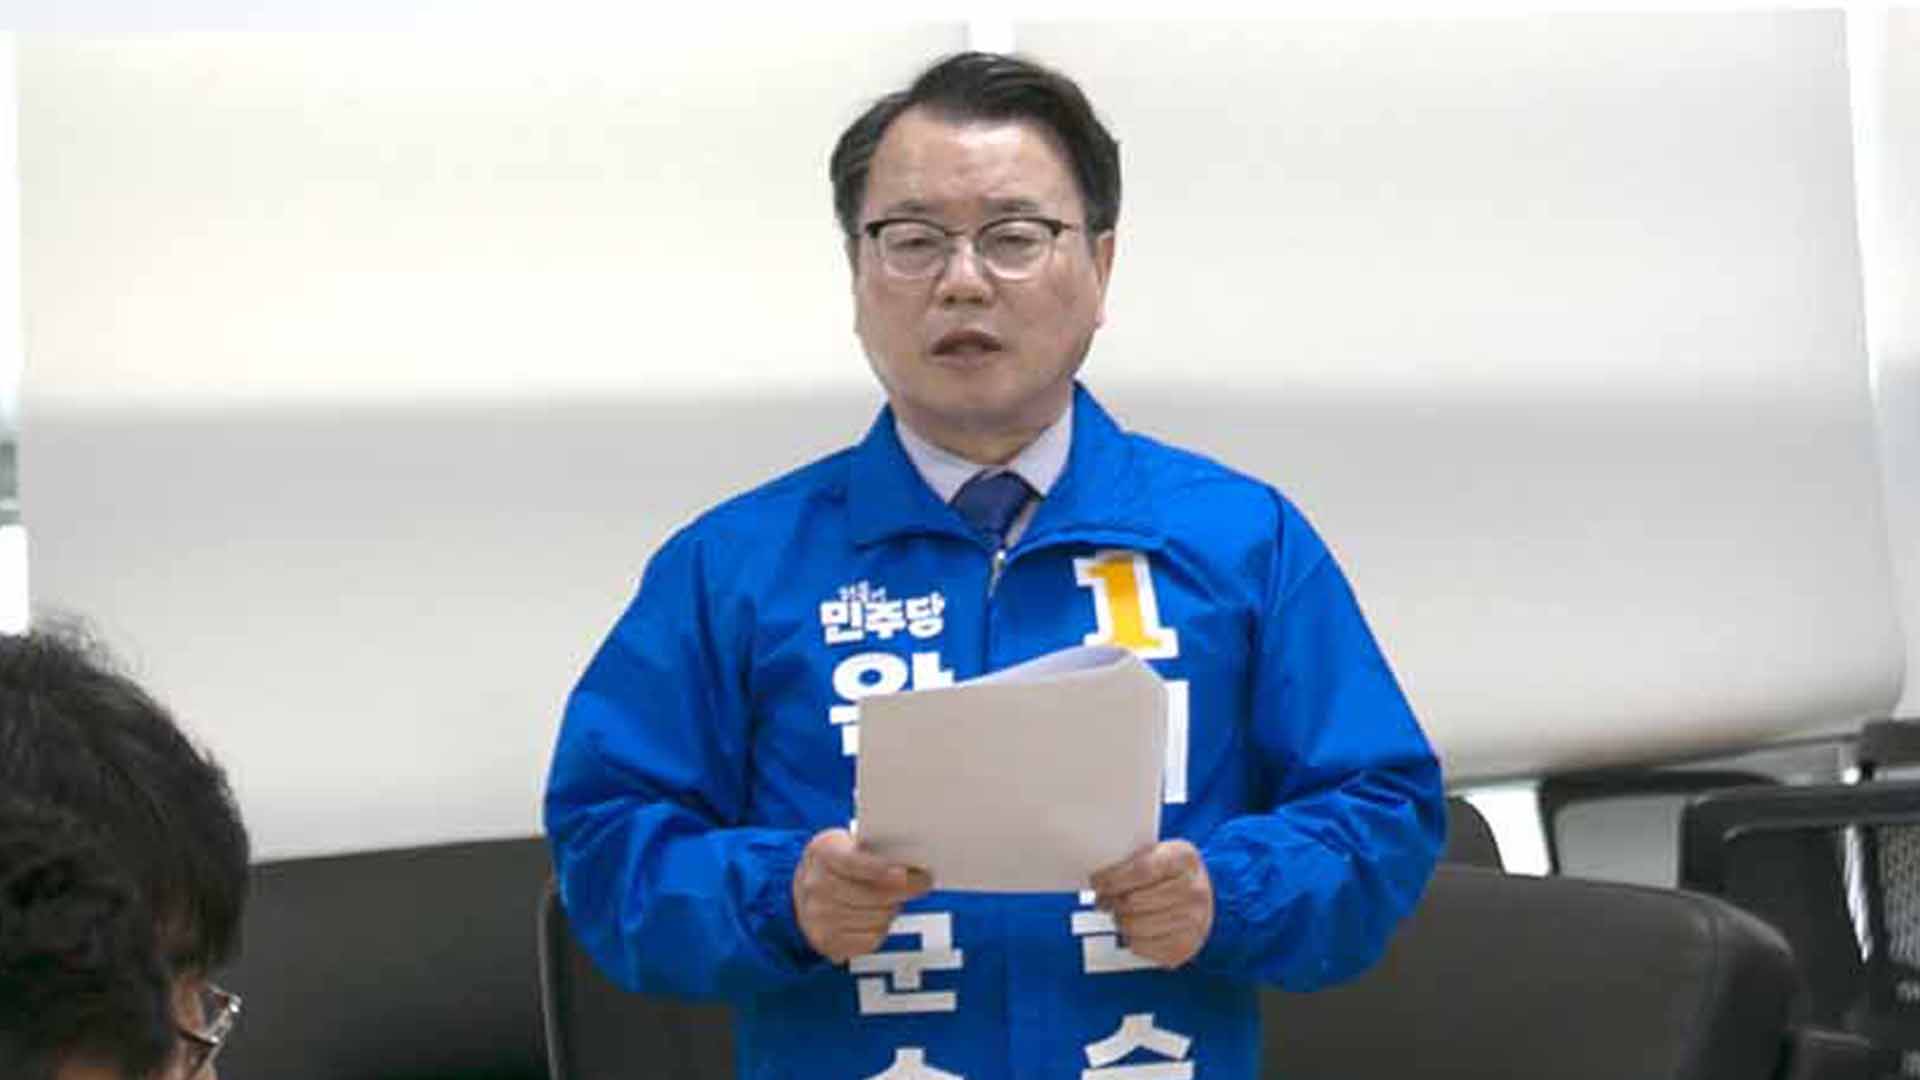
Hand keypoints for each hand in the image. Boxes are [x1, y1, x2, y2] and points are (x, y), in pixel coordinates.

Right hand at [792, 828, 932, 962]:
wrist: (801, 893)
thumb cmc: (835, 865)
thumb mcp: (847, 843)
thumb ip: (874, 848)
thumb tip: (911, 861)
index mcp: (822, 852)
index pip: (855, 863)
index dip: (882, 870)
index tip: (905, 874)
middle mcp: (816, 885)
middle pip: (873, 895)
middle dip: (904, 890)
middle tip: (921, 883)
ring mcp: (819, 916)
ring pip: (877, 918)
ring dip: (893, 909)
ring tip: (894, 900)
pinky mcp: (827, 942)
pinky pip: (870, 940)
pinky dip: (881, 930)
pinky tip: (877, 918)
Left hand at [1089, 840, 1213, 968]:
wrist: (1206, 900)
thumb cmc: (1172, 874)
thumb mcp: (1158, 852)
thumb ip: (1131, 859)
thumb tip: (1098, 879)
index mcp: (1185, 858)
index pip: (1141, 870)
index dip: (1112, 878)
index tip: (1096, 882)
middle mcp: (1194, 890)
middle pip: (1134, 901)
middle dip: (1111, 901)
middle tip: (1105, 900)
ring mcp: (1193, 921)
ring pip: (1133, 926)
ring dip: (1119, 921)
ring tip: (1120, 913)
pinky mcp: (1184, 947)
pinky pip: (1141, 946)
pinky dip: (1131, 939)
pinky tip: (1136, 928)